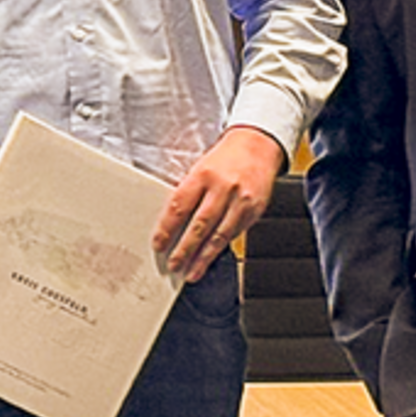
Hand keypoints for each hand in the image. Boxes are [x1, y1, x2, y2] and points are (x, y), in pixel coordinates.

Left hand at [152, 125, 285, 283]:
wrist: (257, 144)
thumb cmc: (224, 158)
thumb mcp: (200, 168)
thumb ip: (188, 193)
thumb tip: (171, 225)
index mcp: (202, 174)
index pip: (179, 206)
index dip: (166, 228)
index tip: (158, 244)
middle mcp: (223, 187)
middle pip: (200, 224)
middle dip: (185, 249)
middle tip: (174, 264)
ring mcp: (241, 200)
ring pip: (219, 235)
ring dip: (203, 257)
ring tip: (191, 271)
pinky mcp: (255, 210)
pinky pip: (235, 234)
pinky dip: (220, 248)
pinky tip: (210, 258)